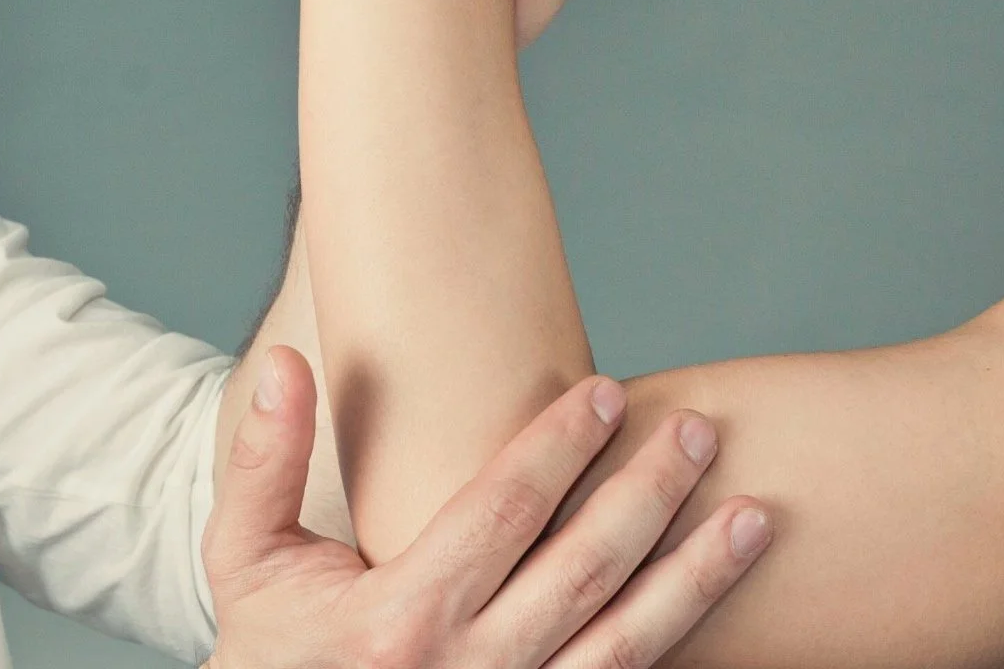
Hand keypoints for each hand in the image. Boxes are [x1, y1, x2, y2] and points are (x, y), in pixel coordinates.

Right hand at [203, 347, 771, 668]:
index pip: (505, 510)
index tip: (609, 393)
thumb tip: (288, 364)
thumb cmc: (272, 658)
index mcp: (398, 618)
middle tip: (702, 433)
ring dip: (698, 577)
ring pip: (626, 642)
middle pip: (585, 568)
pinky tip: (716, 598)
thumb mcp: (248, 565)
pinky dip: (677, 643)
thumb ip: (265, 467)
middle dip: (650, 494)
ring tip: (756, 517)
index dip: (562, 445)